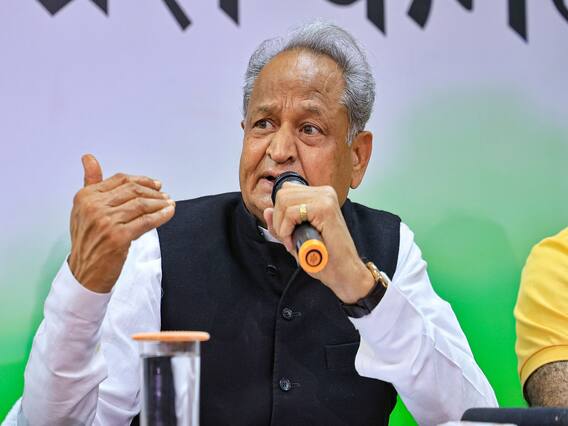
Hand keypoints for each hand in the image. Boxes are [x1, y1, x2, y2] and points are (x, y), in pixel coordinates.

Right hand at [68, 154, 174, 292]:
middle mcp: (93, 207)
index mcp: (85, 196)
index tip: (155, 184)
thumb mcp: (83, 209)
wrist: (85, 272)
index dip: (142, 180)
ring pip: (142, 205)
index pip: (120, 179)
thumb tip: (89, 158)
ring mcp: (106, 222)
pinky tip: (169, 213)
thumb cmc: (88, 241)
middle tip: (165, 194)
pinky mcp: (118, 237)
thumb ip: (91, 183)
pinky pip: (147, 221)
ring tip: (169, 204)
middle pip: (133, 190)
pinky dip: (162, 216)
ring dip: (160, 203)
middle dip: (153, 192)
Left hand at [263, 183, 374, 303]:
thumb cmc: (325, 257)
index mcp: (320, 195)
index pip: (286, 190)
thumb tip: (267, 211)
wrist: (344, 272)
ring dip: (281, 225)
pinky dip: (286, 230)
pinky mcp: (324, 209)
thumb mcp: (297, 237)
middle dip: (278, 219)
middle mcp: (325, 192)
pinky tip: (294, 242)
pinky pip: (291, 212)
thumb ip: (282, 224)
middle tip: (287, 238)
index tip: (286, 232)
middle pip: (283, 194)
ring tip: (291, 241)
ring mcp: (326, 198)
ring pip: (284, 201)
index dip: (280, 213)